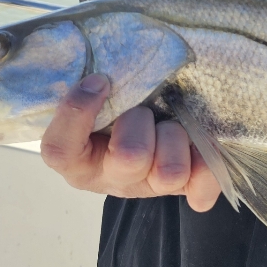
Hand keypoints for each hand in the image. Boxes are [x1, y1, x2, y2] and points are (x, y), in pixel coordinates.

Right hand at [40, 74, 221, 211]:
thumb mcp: (92, 95)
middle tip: (141, 108)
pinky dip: (206, 170)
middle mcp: (112, 178)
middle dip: (140, 120)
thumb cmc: (110, 104)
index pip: (60, 150)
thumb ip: (90, 87)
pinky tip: (199, 150)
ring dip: (174, 137)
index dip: (78, 112)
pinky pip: (201, 191)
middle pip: (131, 158)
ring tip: (169, 123)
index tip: (99, 81)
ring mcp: (149, 186)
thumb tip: (101, 75)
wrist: (136, 126)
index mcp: (77, 159)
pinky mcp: (183, 188)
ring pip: (170, 172)